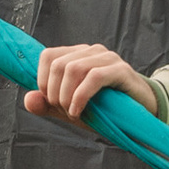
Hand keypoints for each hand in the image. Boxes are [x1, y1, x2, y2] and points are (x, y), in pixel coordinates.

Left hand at [23, 42, 155, 127]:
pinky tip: (79, 112)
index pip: (48, 56)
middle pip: (58, 64)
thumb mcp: (71, 109)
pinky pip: (94, 77)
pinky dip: (81, 97)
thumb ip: (48, 105)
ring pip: (74, 68)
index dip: (42, 81)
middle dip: (55, 93)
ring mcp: (108, 58)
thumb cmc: (105, 109)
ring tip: (72, 113)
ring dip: (67, 96)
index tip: (51, 102)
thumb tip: (27, 99)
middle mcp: (92, 51)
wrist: (140, 116)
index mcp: (78, 55)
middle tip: (64, 111)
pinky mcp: (121, 70)